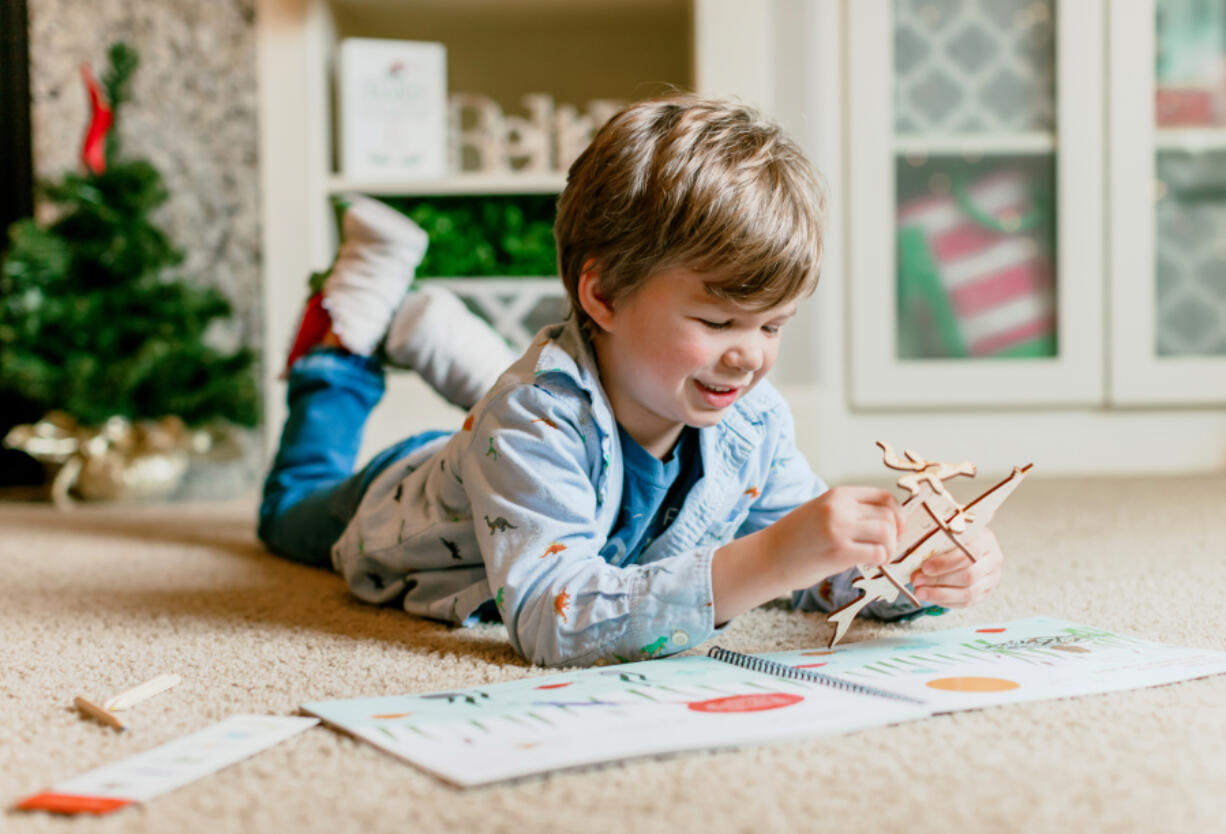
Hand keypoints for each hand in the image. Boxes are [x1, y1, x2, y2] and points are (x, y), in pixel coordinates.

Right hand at [773, 486, 904, 590]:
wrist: (768, 557)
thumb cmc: (795, 539)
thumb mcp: (821, 512)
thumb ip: (850, 511)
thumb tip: (887, 522)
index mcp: (837, 494)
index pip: (884, 497)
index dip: (898, 514)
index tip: (896, 529)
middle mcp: (839, 507)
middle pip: (888, 516)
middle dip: (895, 534)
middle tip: (887, 547)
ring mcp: (839, 528)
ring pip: (886, 533)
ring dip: (889, 548)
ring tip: (878, 556)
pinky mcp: (839, 551)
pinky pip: (877, 553)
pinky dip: (880, 560)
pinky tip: (870, 564)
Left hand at [911, 526, 1003, 607]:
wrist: (968, 546)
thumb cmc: (954, 536)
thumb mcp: (947, 530)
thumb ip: (935, 537)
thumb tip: (912, 553)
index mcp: (986, 539)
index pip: (969, 552)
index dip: (946, 562)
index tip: (924, 567)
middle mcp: (993, 559)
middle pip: (969, 575)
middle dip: (939, 580)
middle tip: (916, 580)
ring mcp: (992, 578)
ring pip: (968, 593)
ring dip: (940, 594)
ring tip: (919, 592)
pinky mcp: (986, 593)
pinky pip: (966, 603)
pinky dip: (946, 601)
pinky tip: (931, 597)